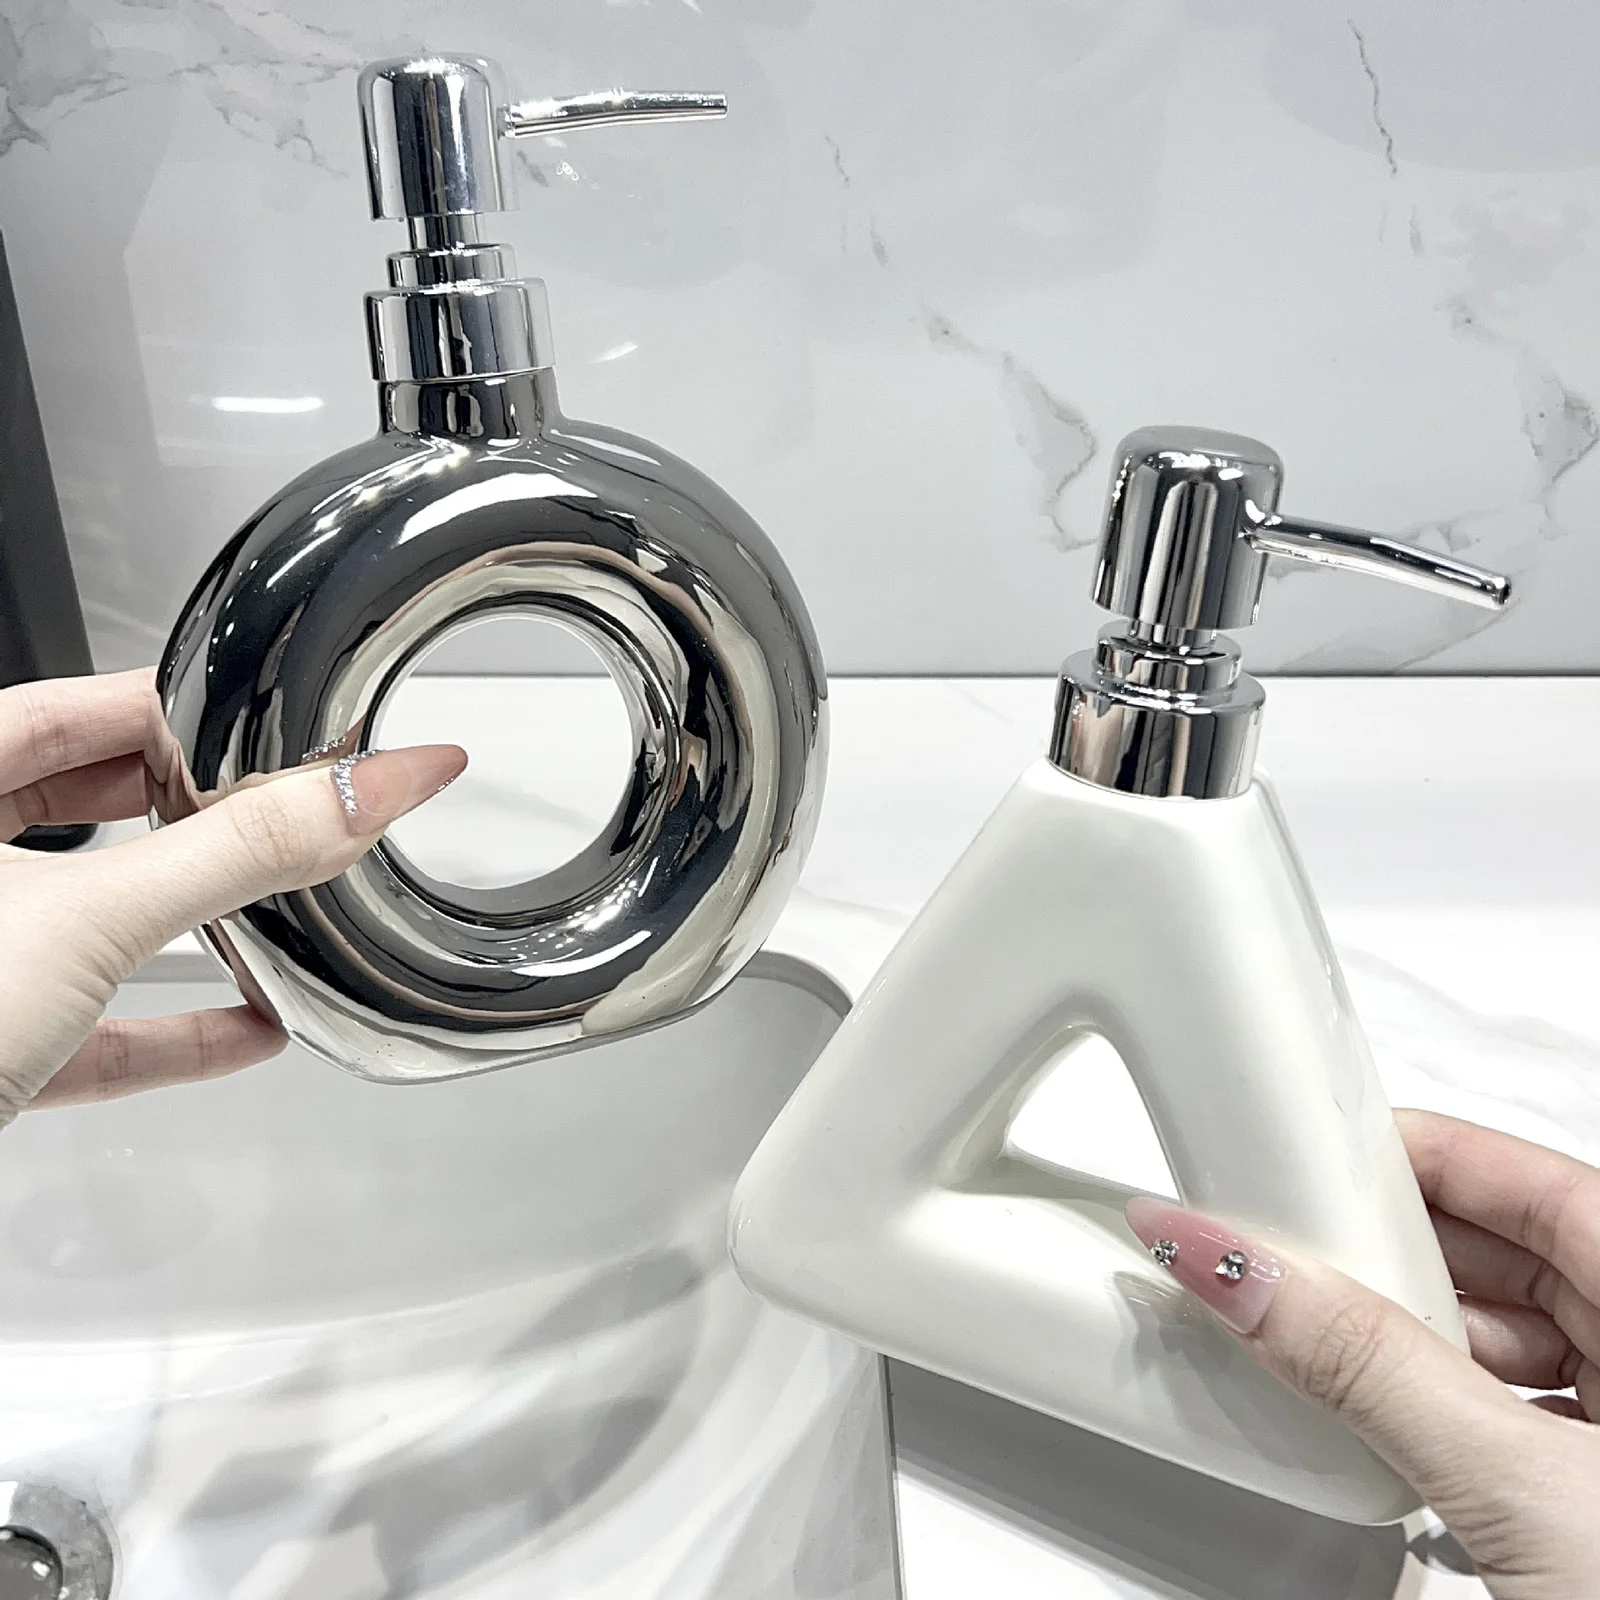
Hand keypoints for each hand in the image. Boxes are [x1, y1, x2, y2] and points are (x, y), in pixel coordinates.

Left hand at [0, 669, 464, 1124]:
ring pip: (97, 920)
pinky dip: (174, 1030)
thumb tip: (373, 787)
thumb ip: (238, 853)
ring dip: (198, 924)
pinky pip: (93, 1027)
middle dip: (199, 807)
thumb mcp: (92, 915)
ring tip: (287, 904)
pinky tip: (251, 1030)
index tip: (283, 713)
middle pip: (94, 803)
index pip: (90, 706)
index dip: (190, 706)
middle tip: (292, 800)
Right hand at [1125, 1110, 1599, 1597]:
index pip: (1524, 1173)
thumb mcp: (1521, 1492)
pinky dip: (1441, 1397)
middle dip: (1393, 1246)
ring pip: (1508, 1330)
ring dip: (1408, 1329)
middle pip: (1508, 1248)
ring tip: (1317, 1332)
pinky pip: (1514, 1404)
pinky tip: (1384, 1413)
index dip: (1413, 1151)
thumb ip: (1368, 1369)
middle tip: (1289, 1249)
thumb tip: (1244, 1273)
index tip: (1308, 1148)